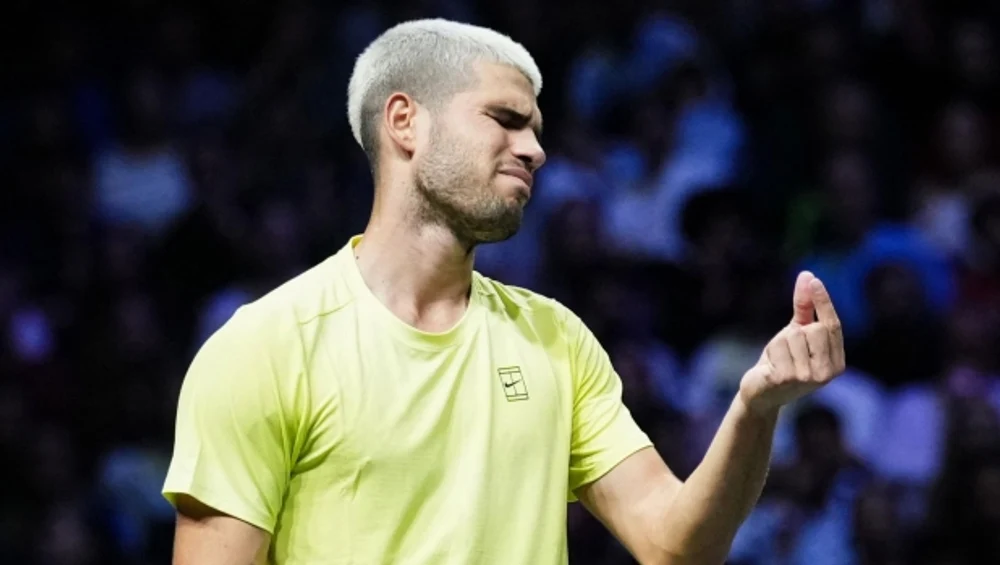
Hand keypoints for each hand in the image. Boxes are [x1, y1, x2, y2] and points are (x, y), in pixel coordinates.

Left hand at [739, 271, 845, 416]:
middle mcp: (827, 373)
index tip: (813, 280)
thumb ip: (806, 307)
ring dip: (780, 343)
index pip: (833, 326)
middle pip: (815, 329)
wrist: (762, 393)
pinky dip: (772, 352)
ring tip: (779, 360)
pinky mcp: (787, 379)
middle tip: (788, 351)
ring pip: (794, 336)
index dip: (823, 302)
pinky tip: (771, 367)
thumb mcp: (796, 332)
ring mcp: (808, 378)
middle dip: (796, 332)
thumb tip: (808, 276)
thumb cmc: (783, 361)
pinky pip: (779, 346)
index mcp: (836, 362)